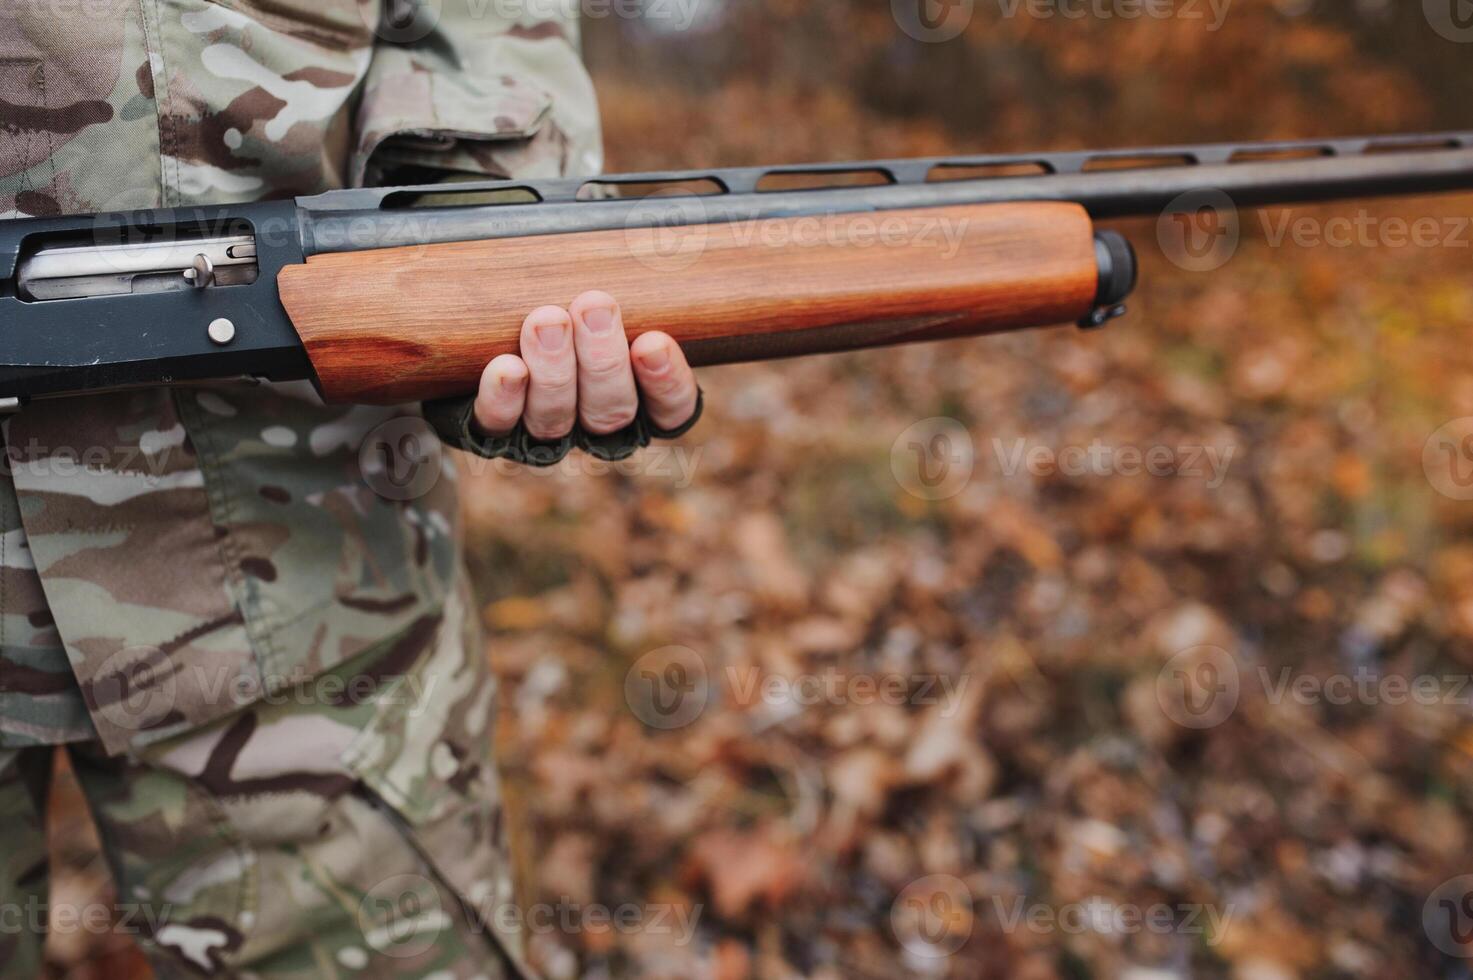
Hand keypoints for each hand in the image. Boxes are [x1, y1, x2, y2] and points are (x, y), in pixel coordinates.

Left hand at [472, 290, 699, 439]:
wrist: (478, 343)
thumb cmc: (561, 304)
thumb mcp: (599, 297)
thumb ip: (615, 291)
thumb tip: (636, 235)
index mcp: (635, 402)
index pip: (669, 409)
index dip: (666, 382)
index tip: (654, 342)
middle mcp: (593, 425)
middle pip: (610, 412)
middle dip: (603, 360)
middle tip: (593, 306)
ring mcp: (543, 433)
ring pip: (557, 418)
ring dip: (554, 369)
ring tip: (546, 320)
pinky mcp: (494, 432)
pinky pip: (500, 425)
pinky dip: (504, 398)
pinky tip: (506, 367)